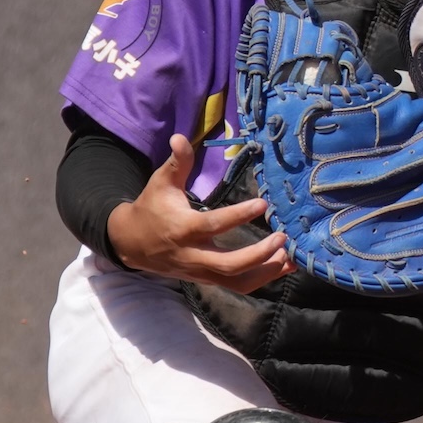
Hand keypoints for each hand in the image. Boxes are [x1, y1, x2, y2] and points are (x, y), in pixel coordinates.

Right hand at [106, 135, 293, 291]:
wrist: (132, 244)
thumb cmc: (152, 208)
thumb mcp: (161, 183)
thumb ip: (177, 162)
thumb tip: (180, 137)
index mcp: (183, 228)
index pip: (213, 225)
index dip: (238, 215)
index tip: (263, 204)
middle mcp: (193, 255)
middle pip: (229, 265)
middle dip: (258, 255)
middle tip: (281, 237)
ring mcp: (201, 272)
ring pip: (237, 282)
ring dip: (266, 272)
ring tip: (290, 257)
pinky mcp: (208, 280)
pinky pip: (238, 286)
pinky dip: (263, 278)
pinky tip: (284, 266)